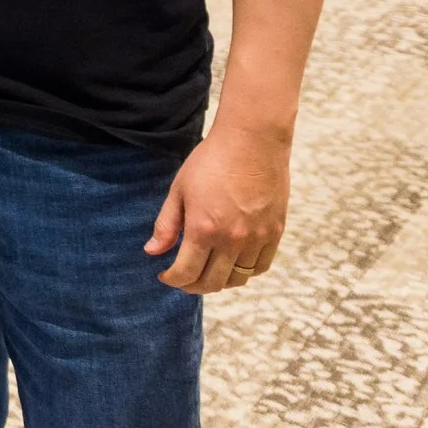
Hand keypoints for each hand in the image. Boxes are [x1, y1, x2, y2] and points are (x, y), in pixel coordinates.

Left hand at [145, 118, 289, 293]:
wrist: (252, 142)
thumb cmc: (210, 161)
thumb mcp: (179, 190)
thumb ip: (166, 224)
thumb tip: (152, 252)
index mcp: (204, 229)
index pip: (186, 273)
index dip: (172, 280)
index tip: (165, 275)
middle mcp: (232, 240)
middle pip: (213, 282)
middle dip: (193, 286)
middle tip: (183, 279)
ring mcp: (257, 239)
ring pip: (238, 279)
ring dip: (220, 282)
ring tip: (207, 273)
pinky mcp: (275, 233)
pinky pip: (261, 267)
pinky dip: (245, 272)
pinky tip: (233, 264)